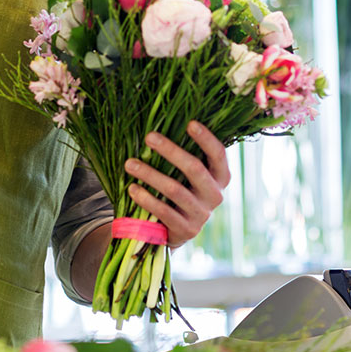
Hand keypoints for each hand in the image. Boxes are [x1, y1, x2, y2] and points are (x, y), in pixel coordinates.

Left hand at [123, 121, 230, 248]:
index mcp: (221, 176)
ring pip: (175, 189)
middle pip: (194, 168)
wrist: (177, 229)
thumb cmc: (182, 188)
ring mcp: (202, 214)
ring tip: (130, 163)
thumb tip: (164, 122)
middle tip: (149, 136)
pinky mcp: (186, 229)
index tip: (190, 123)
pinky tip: (132, 188)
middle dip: (170, 150)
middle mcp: (215, 195)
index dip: (206, 138)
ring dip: (150, 174)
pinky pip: (164, 211)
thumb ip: (186, 154)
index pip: (218, 154)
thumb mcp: (189, 174)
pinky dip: (146, 198)